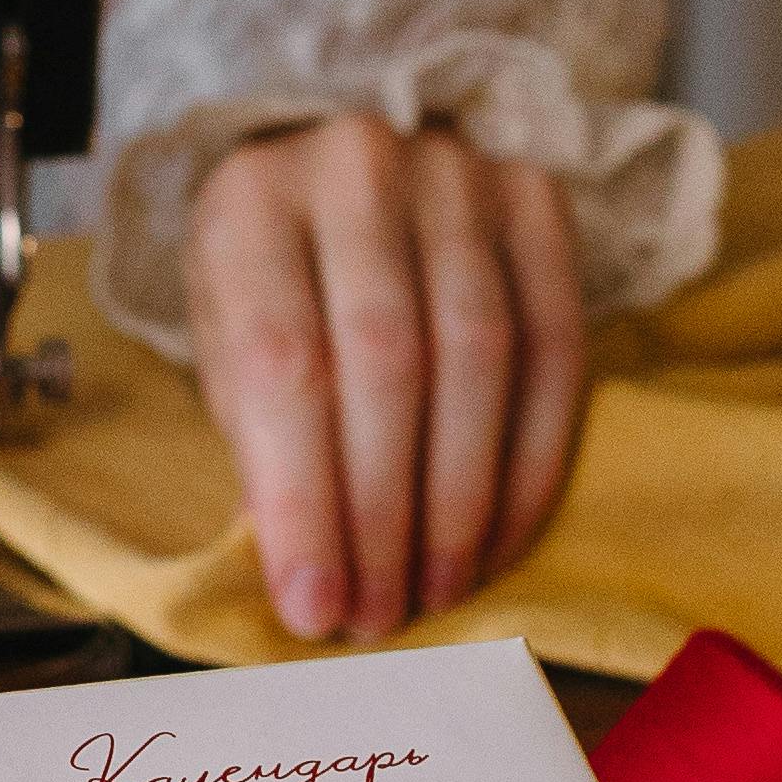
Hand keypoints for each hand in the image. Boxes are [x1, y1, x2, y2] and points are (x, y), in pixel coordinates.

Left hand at [186, 118, 586, 643]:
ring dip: (462, 501)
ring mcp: (460, 174)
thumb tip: (310, 574)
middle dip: (385, 513)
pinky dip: (531, 462)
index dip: (302, 497)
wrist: (339, 169)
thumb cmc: (273, 279)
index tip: (313, 603)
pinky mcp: (537, 202)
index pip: (281, 360)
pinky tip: (499, 538)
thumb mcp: (226, 345)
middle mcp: (358, 166)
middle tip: (378, 615)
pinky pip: (555, 349)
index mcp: (251, 199)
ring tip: (436, 590)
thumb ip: (259, 439)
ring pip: (478, 357)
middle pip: (386, 361)